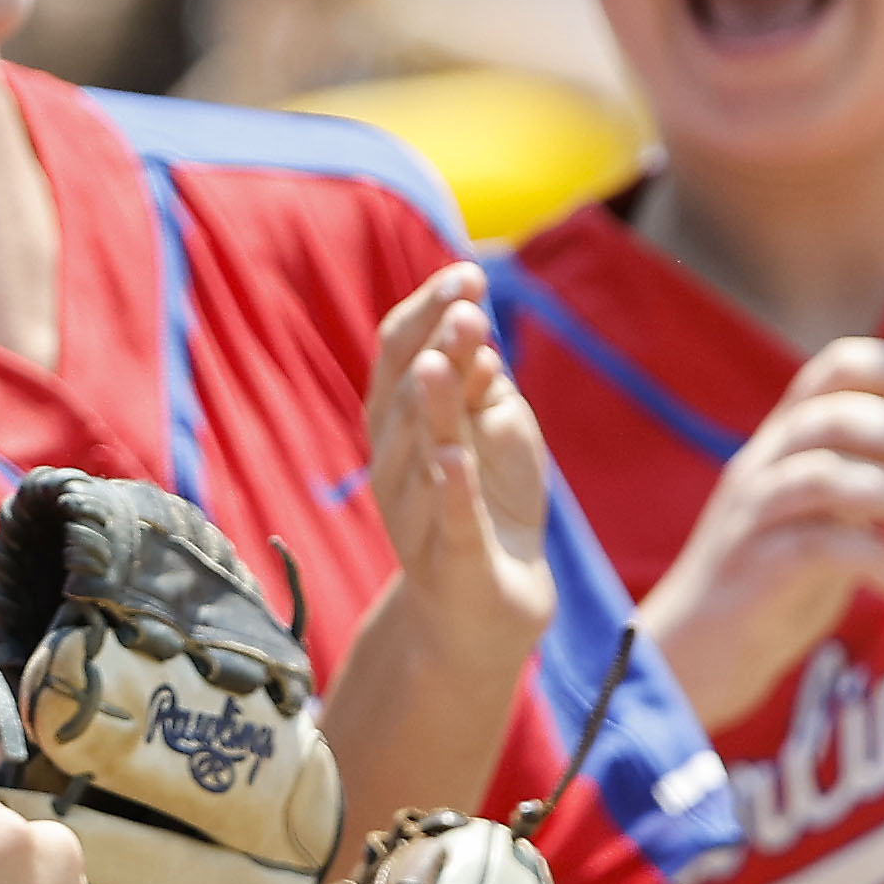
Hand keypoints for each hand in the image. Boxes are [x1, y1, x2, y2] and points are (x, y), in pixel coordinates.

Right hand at [365, 263, 556, 675]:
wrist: (484, 609)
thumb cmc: (486, 505)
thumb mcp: (490, 430)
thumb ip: (478, 382)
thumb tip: (474, 327)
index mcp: (399, 424)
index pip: (399, 356)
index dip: (427, 313)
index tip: (468, 275)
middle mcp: (394, 464)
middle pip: (403, 395)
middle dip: (434, 346)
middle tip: (469, 306)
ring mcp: (416, 513)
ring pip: (417, 451)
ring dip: (432, 404)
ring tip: (447, 360)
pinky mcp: (449, 560)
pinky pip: (447, 520)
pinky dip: (449, 488)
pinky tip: (453, 455)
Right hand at [634, 339, 883, 726]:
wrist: (692, 659)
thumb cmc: (771, 587)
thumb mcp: (831, 518)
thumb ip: (871, 467)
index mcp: (781, 441)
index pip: (837, 368)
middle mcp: (761, 465)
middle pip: (841, 415)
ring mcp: (752, 515)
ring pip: (829, 474)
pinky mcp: (753, 569)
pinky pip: (822, 546)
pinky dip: (877, 559)